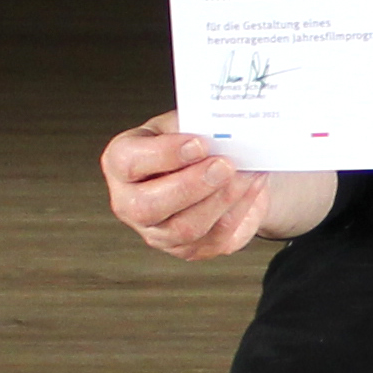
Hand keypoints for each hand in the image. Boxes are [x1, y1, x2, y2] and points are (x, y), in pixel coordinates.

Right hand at [103, 112, 332, 260]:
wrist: (212, 167)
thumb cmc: (189, 141)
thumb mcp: (184, 123)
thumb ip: (194, 125)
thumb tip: (221, 132)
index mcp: (121, 163)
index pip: (128, 162)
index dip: (164, 154)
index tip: (199, 143)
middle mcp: (130, 203)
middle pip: (148, 206)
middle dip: (191, 185)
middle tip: (224, 165)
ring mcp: (158, 233)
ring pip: (186, 228)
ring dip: (222, 199)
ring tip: (245, 173)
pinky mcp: (189, 250)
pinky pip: (215, 237)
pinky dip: (239, 208)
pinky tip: (252, 186)